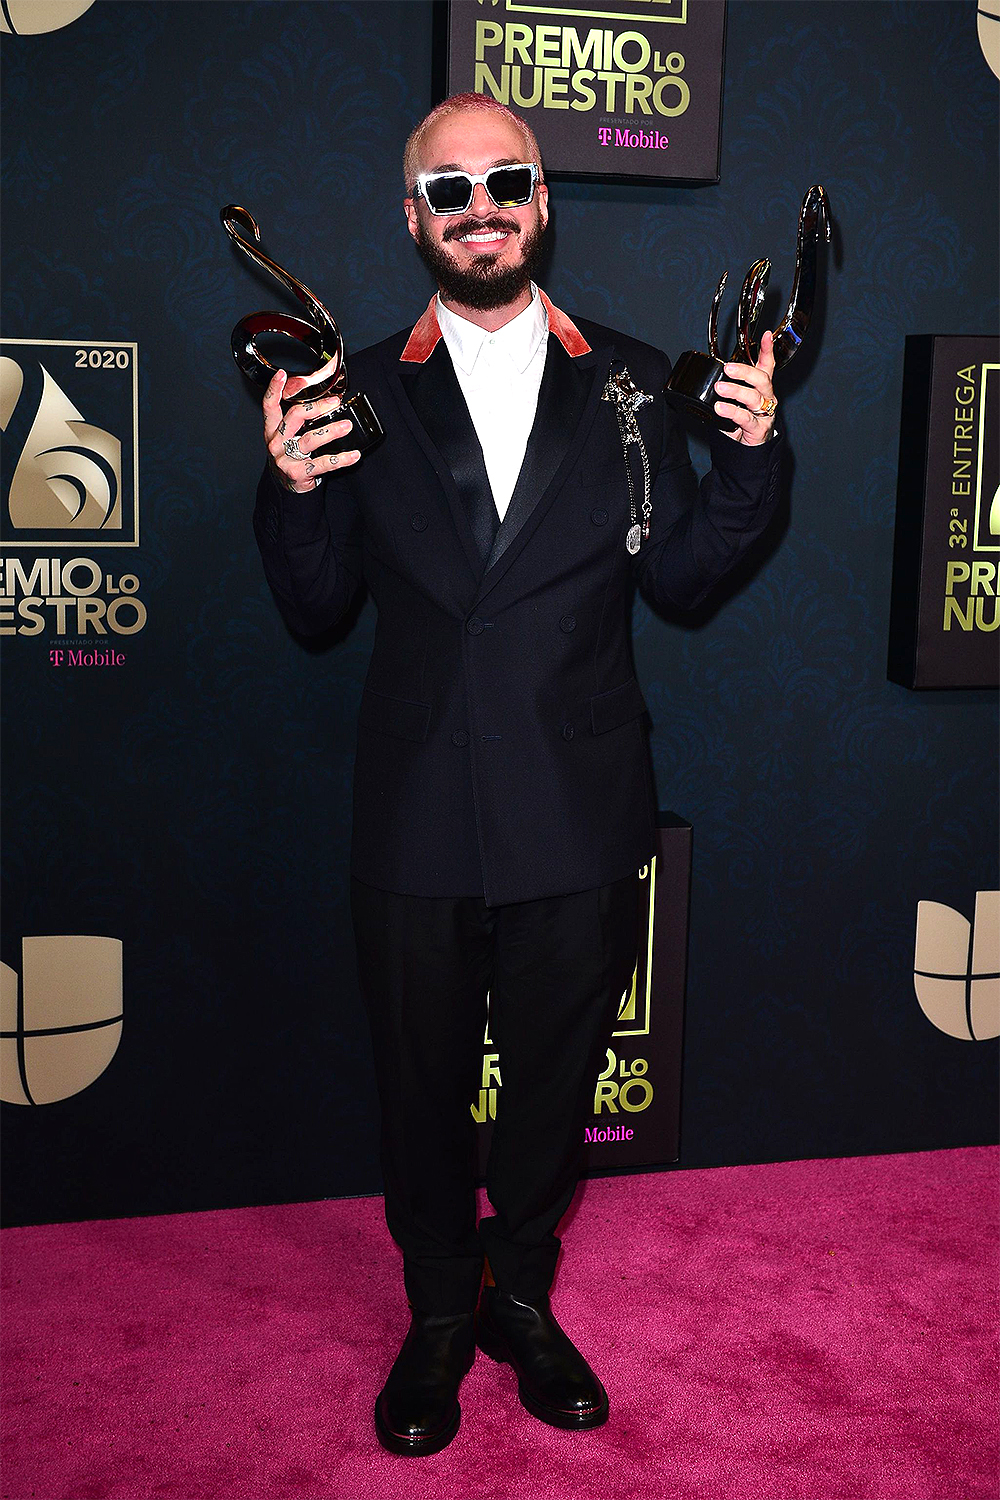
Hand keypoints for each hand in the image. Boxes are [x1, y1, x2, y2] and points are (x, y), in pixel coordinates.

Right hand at [263, 369, 361, 491]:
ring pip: (310, 439)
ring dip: (331, 431)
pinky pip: (323, 464)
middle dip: (317, 407)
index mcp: (272, 430)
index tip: (281, 374)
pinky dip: (341, 459)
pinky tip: (353, 455)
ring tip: (347, 426)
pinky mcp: (297, 473)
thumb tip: (324, 399)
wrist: (286, 485)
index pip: (269, 406)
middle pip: (295, 417)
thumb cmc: (290, 455)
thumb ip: (297, 419)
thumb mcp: (287, 436)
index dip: (274, 389)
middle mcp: (276, 442)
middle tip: (335, 402)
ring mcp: (285, 458)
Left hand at [712, 329, 777, 445]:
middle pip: (761, 378)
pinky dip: (732, 411)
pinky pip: (745, 418)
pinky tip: (720, 408)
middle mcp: (766, 397)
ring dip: (735, 390)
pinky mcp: (759, 428)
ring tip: (719, 388)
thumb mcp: (735, 399)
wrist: (747, 448)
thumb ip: (727, 385)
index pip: (767, 365)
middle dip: (745, 371)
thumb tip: (706, 372)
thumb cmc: (741, 420)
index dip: (767, 349)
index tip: (765, 335)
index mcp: (761, 387)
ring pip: (753, 397)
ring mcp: (764, 413)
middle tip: (727, 368)